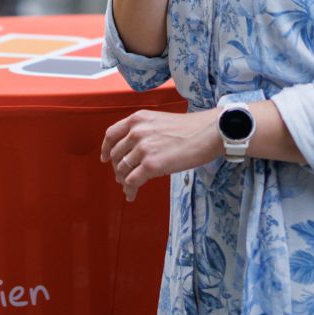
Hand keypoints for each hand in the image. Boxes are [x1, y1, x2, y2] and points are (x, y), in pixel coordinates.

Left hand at [101, 110, 218, 201]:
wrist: (208, 133)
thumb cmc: (191, 129)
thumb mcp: (160, 121)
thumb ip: (145, 132)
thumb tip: (136, 151)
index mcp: (138, 119)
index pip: (111, 134)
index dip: (106, 148)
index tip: (105, 157)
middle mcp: (136, 132)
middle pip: (115, 154)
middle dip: (117, 167)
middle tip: (121, 175)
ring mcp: (143, 148)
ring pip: (122, 169)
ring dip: (123, 180)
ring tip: (128, 186)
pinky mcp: (151, 165)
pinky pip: (132, 182)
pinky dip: (129, 190)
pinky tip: (131, 195)